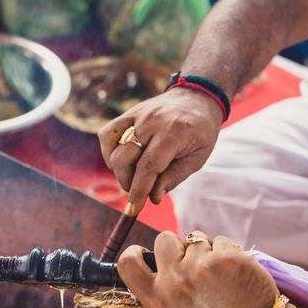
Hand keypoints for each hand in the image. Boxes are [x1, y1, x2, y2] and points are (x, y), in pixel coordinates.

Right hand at [99, 88, 222, 214]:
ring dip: (117, 170)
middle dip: (127, 183)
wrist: (196, 98)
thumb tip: (153, 197)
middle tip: (139, 190)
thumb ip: (174, 177)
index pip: (148, 167)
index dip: (138, 191)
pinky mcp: (128, 113)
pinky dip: (109, 152)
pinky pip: (107, 134)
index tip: (134, 209)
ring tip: (133, 174)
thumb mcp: (197, 158)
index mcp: (174, 133)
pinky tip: (122, 160)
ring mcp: (138, 115)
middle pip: (124, 159)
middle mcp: (153, 122)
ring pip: (112, 147)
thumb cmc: (200, 132)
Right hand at [118, 231, 276, 307]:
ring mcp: (199, 268)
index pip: (127, 263)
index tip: (145, 252)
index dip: (135, 252)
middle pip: (163, 240)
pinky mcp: (225, 258)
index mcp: (157, 301)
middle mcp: (174, 283)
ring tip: (220, 278)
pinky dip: (228, 252)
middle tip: (194, 268)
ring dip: (207, 251)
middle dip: (178, 247)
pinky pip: (219, 240)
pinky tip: (235, 274)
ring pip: (195, 239)